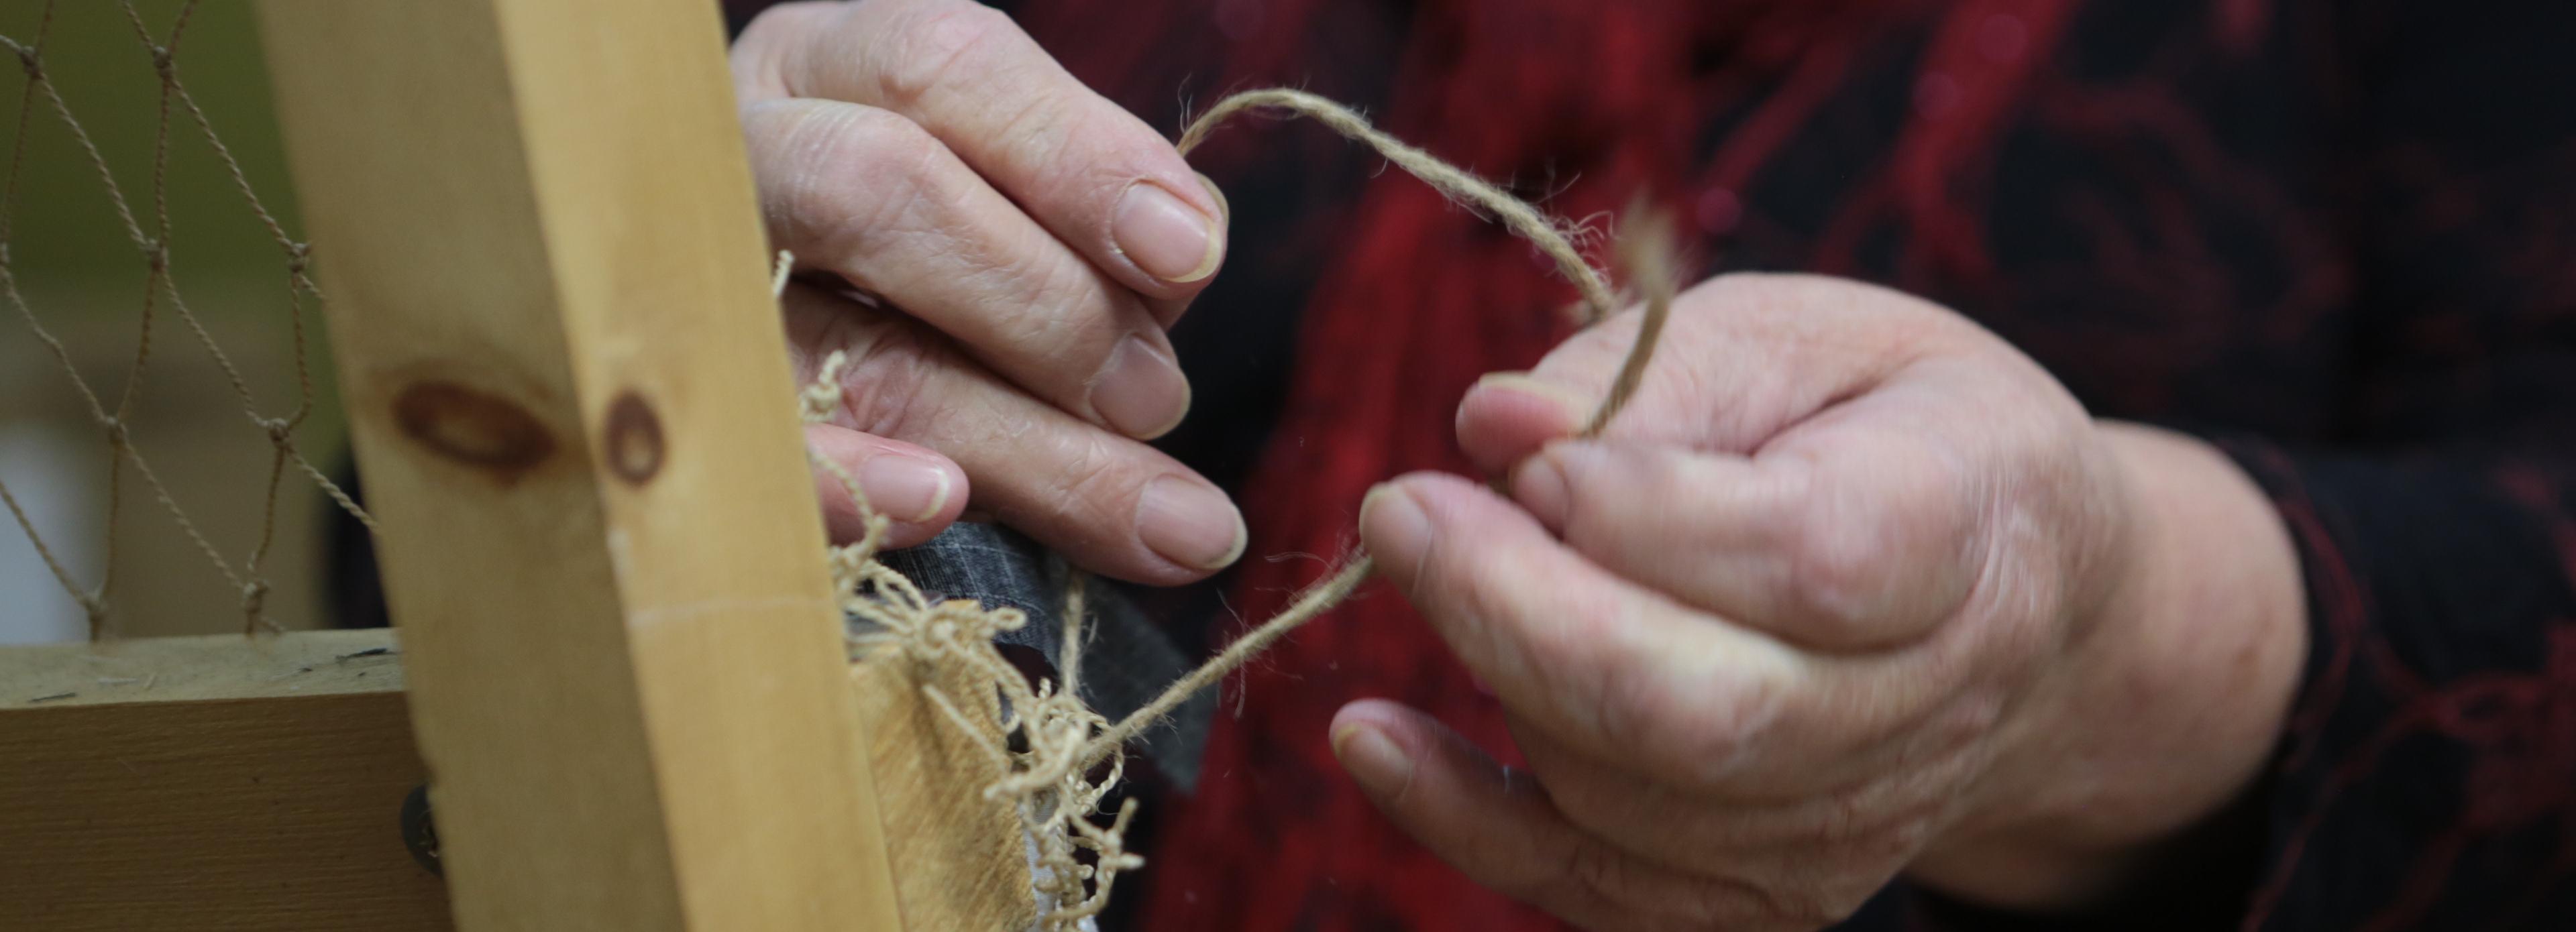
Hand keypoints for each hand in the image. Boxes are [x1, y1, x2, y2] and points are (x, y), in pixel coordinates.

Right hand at [732, 0, 1244, 582]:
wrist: (777, 348)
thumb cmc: (940, 262)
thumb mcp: (1009, 196)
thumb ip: (1089, 222)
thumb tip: (1178, 266)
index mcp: (830, 64)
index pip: (943, 70)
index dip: (1073, 157)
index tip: (1189, 255)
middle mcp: (741, 157)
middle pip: (879, 193)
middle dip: (1045, 305)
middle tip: (1156, 400)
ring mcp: (695, 296)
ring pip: (852, 355)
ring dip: (1025, 446)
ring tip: (1158, 521)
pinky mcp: (686, 432)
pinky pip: (765, 463)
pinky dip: (855, 485)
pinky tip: (943, 509)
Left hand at [1345, 273, 2305, 928]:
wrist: (2020, 602)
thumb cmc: (1884, 431)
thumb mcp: (1802, 334)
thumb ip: (1650, 372)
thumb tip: (1496, 423)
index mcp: (1969, 523)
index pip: (1810, 556)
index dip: (1644, 513)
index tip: (1524, 451)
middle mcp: (1928, 701)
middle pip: (1708, 713)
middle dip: (1519, 614)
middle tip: (1401, 511)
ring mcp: (1851, 822)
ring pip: (1636, 802)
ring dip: (1496, 682)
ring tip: (1429, 556)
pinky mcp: (1770, 893)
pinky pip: (1602, 892)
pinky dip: (1466, 822)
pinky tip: (1373, 735)